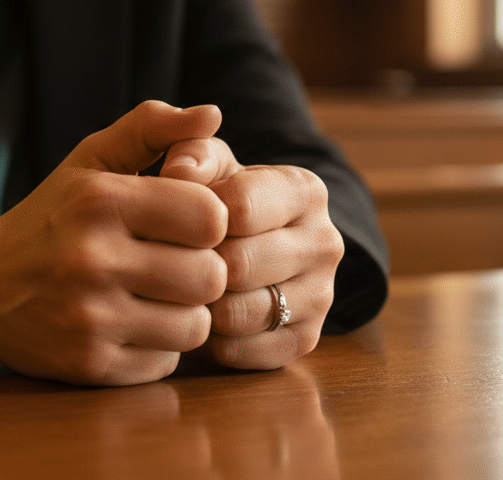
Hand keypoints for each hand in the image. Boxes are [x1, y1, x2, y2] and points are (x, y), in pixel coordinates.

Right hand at [0, 101, 229, 386]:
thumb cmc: (53, 215)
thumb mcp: (91, 160)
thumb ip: (152, 128)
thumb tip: (212, 114)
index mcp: (98, 200)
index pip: (210, 216)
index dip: (207, 220)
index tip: (184, 223)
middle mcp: (90, 259)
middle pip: (210, 276)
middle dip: (200, 269)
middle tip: (173, 263)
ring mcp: (87, 318)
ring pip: (195, 326)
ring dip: (183, 312)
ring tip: (153, 295)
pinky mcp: (86, 365)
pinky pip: (166, 362)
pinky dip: (156, 346)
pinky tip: (128, 324)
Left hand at [160, 137, 344, 369]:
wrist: (242, 246)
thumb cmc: (216, 198)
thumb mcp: (206, 164)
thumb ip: (190, 150)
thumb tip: (181, 171)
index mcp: (306, 191)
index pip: (238, 207)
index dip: (195, 217)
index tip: (180, 218)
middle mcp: (326, 242)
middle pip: (239, 266)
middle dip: (198, 265)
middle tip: (176, 262)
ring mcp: (322, 295)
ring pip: (241, 313)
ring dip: (203, 306)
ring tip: (189, 289)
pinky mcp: (306, 340)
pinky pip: (244, 352)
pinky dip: (214, 341)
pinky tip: (205, 317)